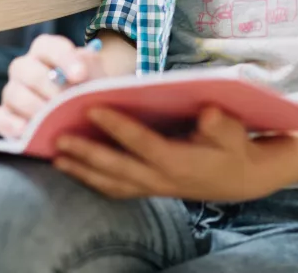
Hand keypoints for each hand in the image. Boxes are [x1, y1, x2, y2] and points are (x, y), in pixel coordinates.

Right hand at [0, 35, 106, 139]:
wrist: (84, 114)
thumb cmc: (89, 90)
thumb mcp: (95, 75)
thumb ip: (90, 68)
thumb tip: (80, 72)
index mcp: (46, 50)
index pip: (50, 47)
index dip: (64, 59)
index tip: (80, 75)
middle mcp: (25, 66)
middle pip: (27, 69)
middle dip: (49, 87)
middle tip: (66, 103)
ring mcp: (12, 91)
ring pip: (13, 93)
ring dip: (33, 107)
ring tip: (51, 120)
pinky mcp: (3, 115)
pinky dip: (8, 124)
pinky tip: (26, 131)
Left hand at [53, 106, 297, 201]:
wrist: (242, 178)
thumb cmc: (235, 146)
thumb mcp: (235, 132)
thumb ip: (221, 124)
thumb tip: (208, 113)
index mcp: (179, 161)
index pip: (142, 143)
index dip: (117, 126)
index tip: (93, 108)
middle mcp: (161, 178)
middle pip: (117, 168)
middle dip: (86, 154)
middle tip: (58, 138)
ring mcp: (153, 187)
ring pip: (111, 183)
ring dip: (82, 171)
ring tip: (56, 158)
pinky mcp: (149, 188)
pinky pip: (116, 188)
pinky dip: (92, 181)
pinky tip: (74, 170)